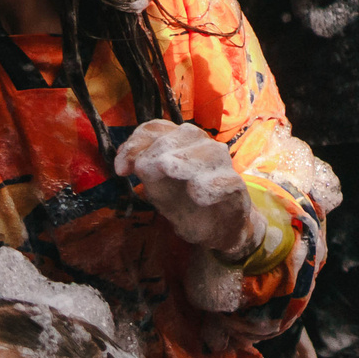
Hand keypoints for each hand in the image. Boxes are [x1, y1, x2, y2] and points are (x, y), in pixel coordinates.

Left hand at [113, 119, 260, 255]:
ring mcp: (223, 165)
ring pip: (208, 152)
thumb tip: (122, 161)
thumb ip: (142, 170)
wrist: (217, 229)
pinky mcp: (237, 187)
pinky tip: (198, 195)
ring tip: (169, 170)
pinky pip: (226, 180)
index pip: (157, 128)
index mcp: (180, 141)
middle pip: (181, 134)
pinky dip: (210, 186)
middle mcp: (203, 146)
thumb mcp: (156, 187)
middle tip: (143, 171)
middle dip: (158, 151)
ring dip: (185, 160)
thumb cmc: (185, 203)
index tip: (121, 170)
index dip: (136, 143)